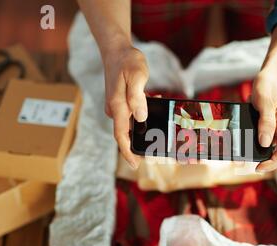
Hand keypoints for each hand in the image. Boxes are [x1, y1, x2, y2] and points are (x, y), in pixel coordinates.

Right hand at [103, 46, 148, 168]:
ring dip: (144, 126)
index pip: (121, 135)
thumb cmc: (126, 61)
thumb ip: (138, 97)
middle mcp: (115, 109)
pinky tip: (156, 100)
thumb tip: (141, 117)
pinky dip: (144, 112)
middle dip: (139, 143)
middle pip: (126, 133)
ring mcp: (117, 106)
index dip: (128, 152)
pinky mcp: (120, 101)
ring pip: (131, 123)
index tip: (135, 165)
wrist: (116, 49)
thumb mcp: (136, 76)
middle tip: (156, 149)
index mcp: (118, 106)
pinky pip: (132, 112)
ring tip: (161, 126)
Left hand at [252, 68, 276, 171]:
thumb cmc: (271, 84)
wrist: (275, 71)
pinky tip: (245, 136)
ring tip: (241, 150)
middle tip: (243, 161)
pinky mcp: (275, 121)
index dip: (271, 163)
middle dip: (262, 158)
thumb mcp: (265, 102)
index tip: (257, 168)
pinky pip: (267, 133)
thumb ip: (266, 123)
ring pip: (271, 143)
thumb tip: (264, 143)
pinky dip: (257, 138)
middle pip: (276, 150)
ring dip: (258, 148)